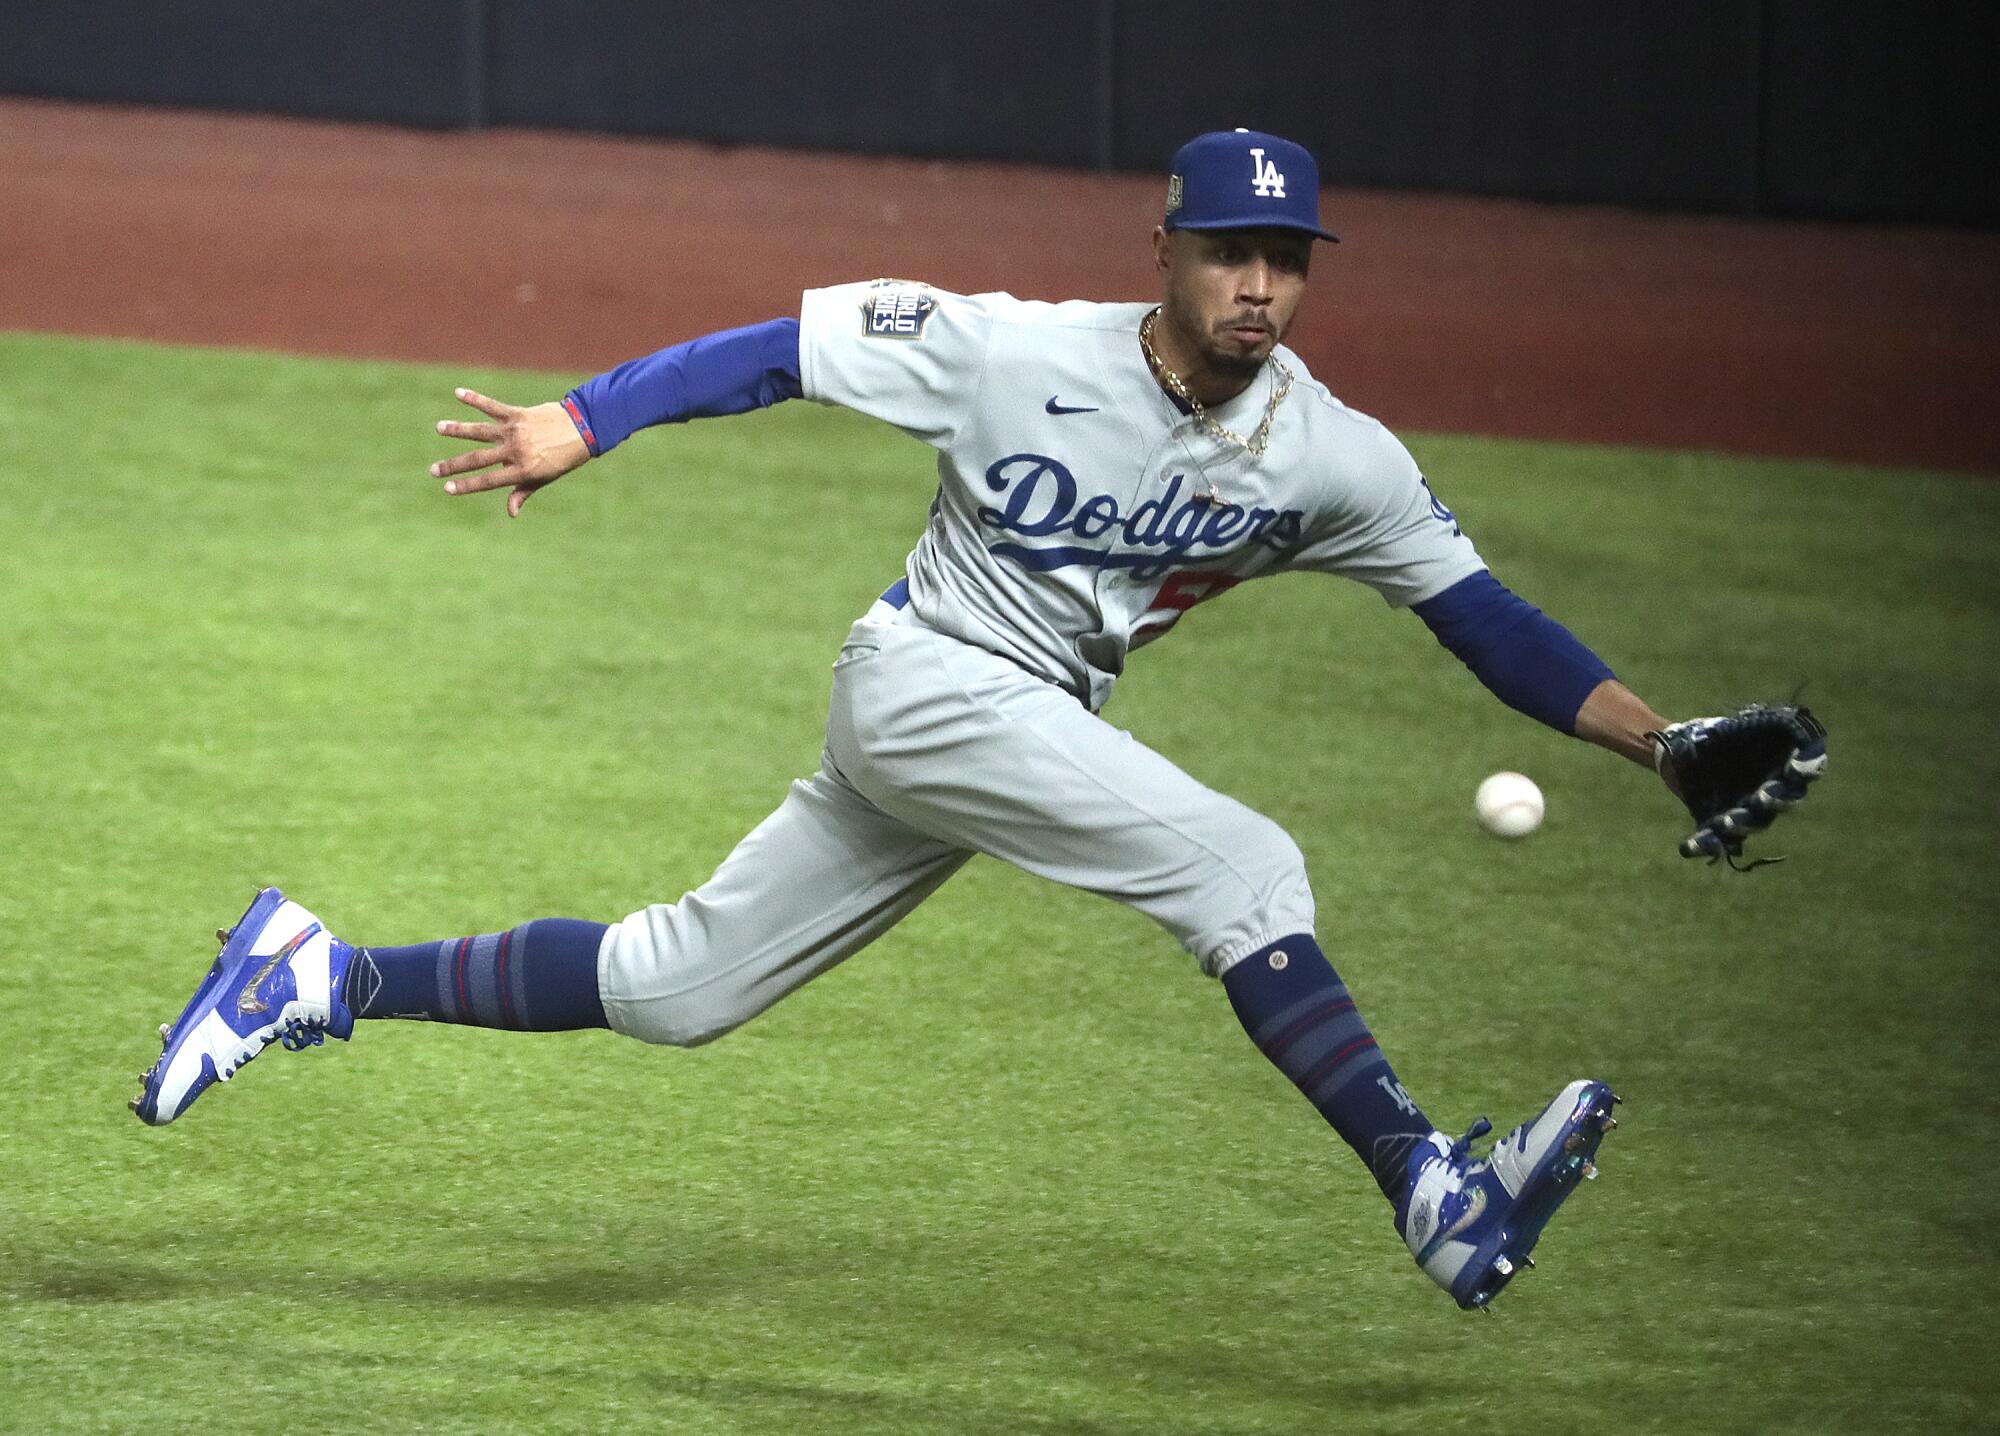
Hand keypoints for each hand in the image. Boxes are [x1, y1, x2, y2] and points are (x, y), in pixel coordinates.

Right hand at [431, 388, 591, 516]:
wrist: (582, 429)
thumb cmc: (563, 458)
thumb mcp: (545, 478)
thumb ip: (523, 492)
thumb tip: (510, 513)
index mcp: (522, 471)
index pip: (488, 481)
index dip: (466, 486)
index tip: (447, 488)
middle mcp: (515, 451)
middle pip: (477, 459)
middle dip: (453, 465)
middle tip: (433, 470)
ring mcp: (515, 431)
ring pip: (480, 431)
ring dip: (457, 430)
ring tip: (439, 428)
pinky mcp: (517, 414)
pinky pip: (492, 406)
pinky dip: (475, 399)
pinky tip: (458, 393)